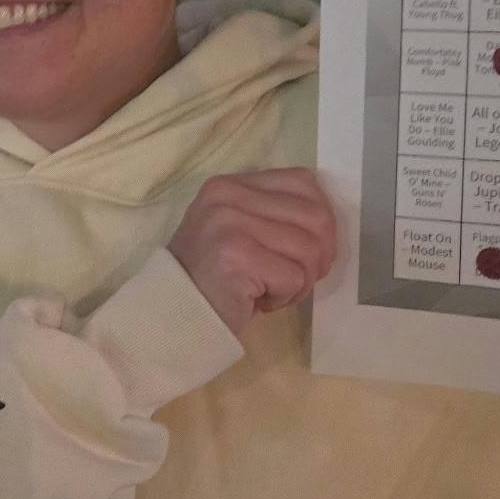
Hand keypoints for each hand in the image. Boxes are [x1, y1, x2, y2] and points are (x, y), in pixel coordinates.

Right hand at [167, 169, 336, 336]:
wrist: (173, 316)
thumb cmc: (213, 278)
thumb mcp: (238, 229)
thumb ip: (273, 215)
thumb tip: (326, 223)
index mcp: (230, 184)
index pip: (304, 182)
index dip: (321, 219)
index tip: (309, 250)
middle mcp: (227, 196)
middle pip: (315, 217)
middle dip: (319, 256)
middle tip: (298, 278)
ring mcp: (229, 224)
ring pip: (309, 249)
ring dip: (301, 281)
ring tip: (273, 291)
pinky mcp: (236, 257)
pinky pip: (294, 277)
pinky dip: (285, 297)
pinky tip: (259, 301)